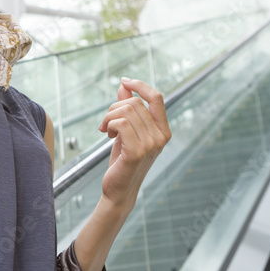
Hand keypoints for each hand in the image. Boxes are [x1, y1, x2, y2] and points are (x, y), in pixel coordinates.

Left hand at [97, 78, 170, 214]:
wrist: (119, 190)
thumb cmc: (123, 161)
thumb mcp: (126, 131)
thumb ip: (127, 109)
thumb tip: (124, 86)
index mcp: (163, 131)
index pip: (156, 98)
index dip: (140, 85)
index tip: (124, 81)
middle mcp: (161, 137)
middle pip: (135, 103)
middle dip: (114, 108)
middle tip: (106, 123)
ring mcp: (151, 145)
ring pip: (125, 111)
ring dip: (108, 117)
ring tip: (106, 130)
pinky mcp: (137, 152)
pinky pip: (120, 123)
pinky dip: (109, 124)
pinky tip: (107, 135)